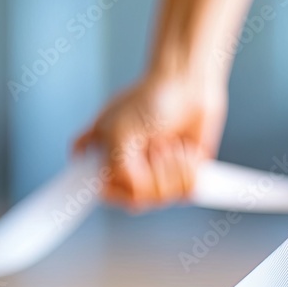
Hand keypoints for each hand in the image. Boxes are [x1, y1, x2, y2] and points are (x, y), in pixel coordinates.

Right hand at [74, 71, 226, 208]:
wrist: (187, 86)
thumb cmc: (149, 100)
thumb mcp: (119, 130)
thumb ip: (114, 165)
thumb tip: (126, 190)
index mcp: (102, 160)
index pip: (98, 193)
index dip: (106, 193)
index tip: (121, 182)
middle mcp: (127, 174)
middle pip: (136, 200)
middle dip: (150, 174)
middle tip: (153, 146)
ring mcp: (155, 179)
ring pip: (163, 197)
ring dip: (172, 167)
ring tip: (170, 143)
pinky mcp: (181, 179)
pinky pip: (187, 192)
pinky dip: (189, 168)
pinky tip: (185, 149)